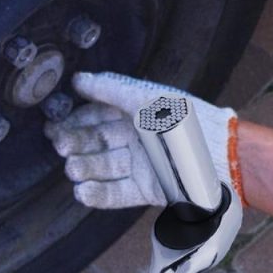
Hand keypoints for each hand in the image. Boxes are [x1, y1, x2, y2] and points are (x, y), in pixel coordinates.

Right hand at [43, 72, 242, 208]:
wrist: (216, 156)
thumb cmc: (184, 120)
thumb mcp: (145, 98)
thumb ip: (110, 90)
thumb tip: (79, 79)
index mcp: (137, 113)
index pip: (97, 116)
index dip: (76, 121)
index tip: (56, 126)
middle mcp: (136, 138)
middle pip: (97, 141)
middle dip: (77, 143)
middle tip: (62, 146)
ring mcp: (140, 165)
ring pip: (103, 167)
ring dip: (84, 167)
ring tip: (73, 168)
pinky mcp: (145, 189)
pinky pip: (115, 193)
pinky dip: (98, 193)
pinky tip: (82, 191)